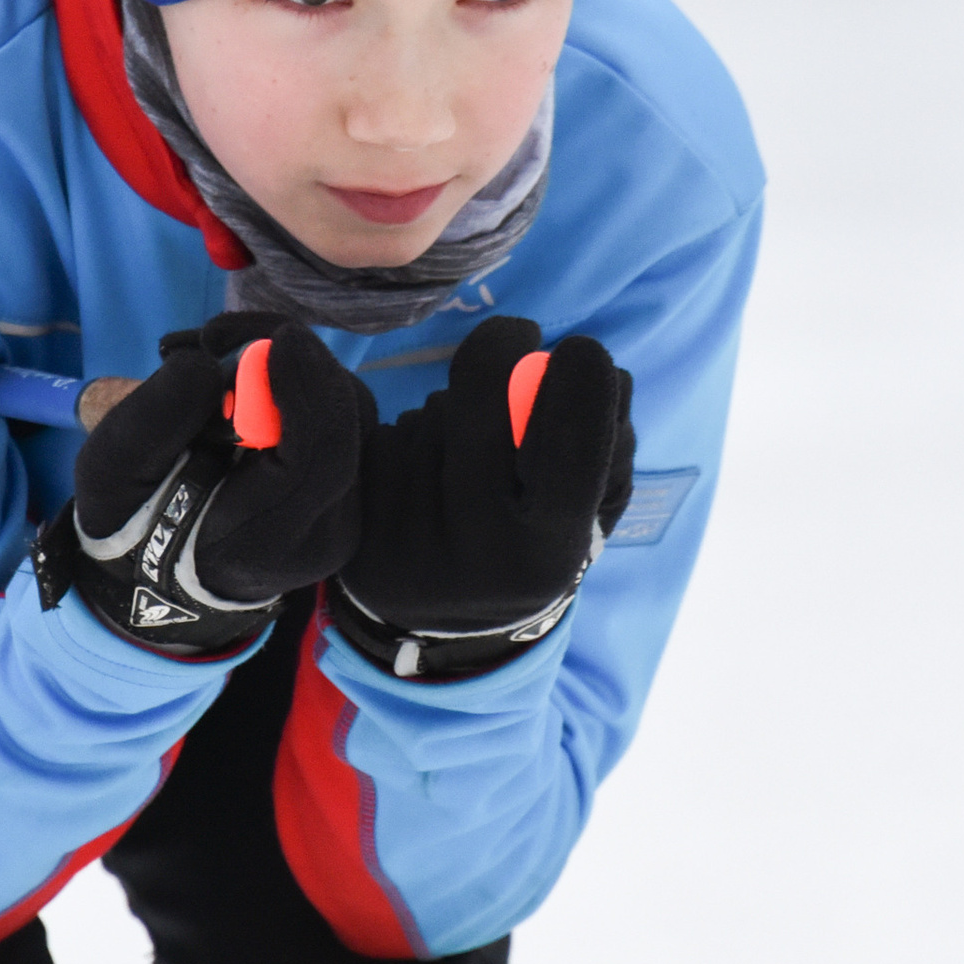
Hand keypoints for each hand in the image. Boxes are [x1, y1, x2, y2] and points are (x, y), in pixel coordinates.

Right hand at [39, 313, 365, 649]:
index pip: (316, 459)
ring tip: (213, 349)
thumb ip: (156, 419)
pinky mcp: (342, 484)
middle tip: (216, 335)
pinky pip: (335, 416)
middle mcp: (321, 533)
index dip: (304, 390)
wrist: (158, 567)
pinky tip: (239, 371)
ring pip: (346, 412)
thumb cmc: (130, 518)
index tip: (277, 338)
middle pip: (344, 426)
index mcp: (264, 542)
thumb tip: (209, 363)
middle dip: (292, 361)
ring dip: (289, 364)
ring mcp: (340, 510)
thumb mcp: (113, 471)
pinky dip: (293, 381)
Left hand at [335, 316, 633, 679]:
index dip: (582, 374)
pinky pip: (389, 430)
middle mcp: (471, 545)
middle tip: (520, 336)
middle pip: (479, 392)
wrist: (437, 627)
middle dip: (503, 347)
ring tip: (472, 452)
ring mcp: (402, 531)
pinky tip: (426, 467)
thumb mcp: (590, 518)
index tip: (582, 352)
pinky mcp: (353, 517)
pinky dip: (415, 430)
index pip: (571, 436)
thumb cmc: (533, 551)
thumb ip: (609, 447)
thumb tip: (606, 375)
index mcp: (546, 549)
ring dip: (460, 405)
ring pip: (434, 411)